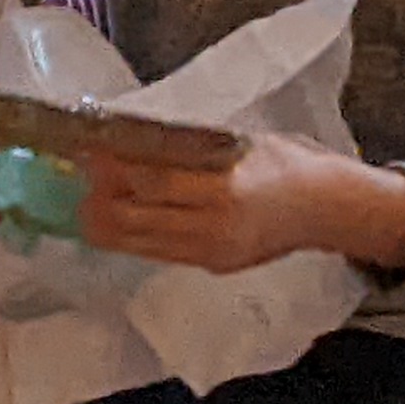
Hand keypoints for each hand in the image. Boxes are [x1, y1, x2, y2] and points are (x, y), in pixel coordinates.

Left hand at [80, 133, 404, 276]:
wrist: (329, 209)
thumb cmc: (289, 162)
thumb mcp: (242, 143)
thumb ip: (195, 147)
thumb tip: (138, 138)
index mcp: (225, 188)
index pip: (154, 181)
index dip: (114, 169)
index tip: (86, 152)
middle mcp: (215, 226)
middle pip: (138, 218)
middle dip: (99, 201)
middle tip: (75, 179)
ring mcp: (212, 251)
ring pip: (142, 243)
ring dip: (107, 226)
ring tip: (82, 207)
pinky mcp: (213, 265)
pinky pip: (160, 253)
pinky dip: (132, 239)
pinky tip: (114, 226)